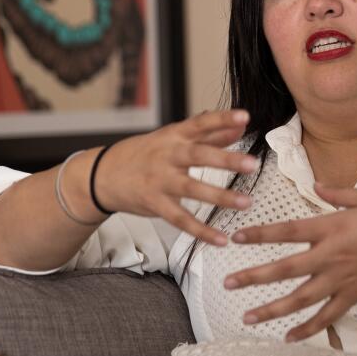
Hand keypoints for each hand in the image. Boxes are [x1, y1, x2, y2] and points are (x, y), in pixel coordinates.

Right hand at [93, 110, 259, 246]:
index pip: (201, 123)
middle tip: (253, 164)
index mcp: (175, 135)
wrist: (103, 174)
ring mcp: (160, 180)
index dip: (222, 118)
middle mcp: (168, 155)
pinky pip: (180, 219)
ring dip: (220, 196)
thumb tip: (243, 124)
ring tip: (246, 202)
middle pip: (198, 155)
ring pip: (192, 188)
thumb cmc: (146, 153)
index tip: (245, 116)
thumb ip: (211, 132)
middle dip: (226, 159)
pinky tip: (221, 239)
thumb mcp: (174, 137)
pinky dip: (201, 231)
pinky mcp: (154, 204)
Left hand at [223, 183, 356, 341]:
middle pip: (285, 269)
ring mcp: (342, 281)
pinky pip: (326, 318)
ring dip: (272, 309)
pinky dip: (307, 329)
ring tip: (246, 316)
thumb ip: (339, 195)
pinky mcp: (354, 297)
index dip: (260, 234)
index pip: (288, 231)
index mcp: (334, 227)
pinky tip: (288, 338)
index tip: (236, 237)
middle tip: (228, 284)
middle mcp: (332, 256)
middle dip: (254, 277)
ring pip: (300, 299)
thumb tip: (316, 188)